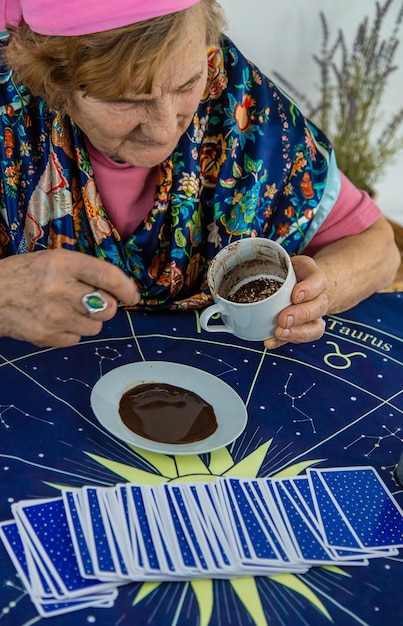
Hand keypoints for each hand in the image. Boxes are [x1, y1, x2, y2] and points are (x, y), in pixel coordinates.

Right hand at [0, 249, 139, 346]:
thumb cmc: (25, 275)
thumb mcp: (53, 260)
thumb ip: (84, 271)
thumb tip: (120, 288)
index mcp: (64, 263)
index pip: (108, 276)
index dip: (126, 289)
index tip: (132, 296)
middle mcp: (60, 288)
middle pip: (108, 307)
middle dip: (106, 307)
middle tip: (93, 302)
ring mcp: (53, 315)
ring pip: (95, 327)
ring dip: (88, 321)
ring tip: (68, 311)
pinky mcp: (46, 336)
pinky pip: (77, 339)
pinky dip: (70, 333)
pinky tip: (55, 322)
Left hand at [264, 255, 327, 349]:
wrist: (307, 283)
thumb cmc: (292, 273)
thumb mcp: (286, 261)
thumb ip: (271, 261)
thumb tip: (243, 256)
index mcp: (315, 277)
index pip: (318, 281)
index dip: (309, 289)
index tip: (295, 294)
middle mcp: (319, 297)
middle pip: (318, 307)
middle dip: (300, 315)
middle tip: (283, 319)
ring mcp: (315, 315)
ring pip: (315, 327)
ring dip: (296, 333)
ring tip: (279, 333)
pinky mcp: (305, 328)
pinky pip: (300, 337)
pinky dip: (284, 342)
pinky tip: (270, 342)